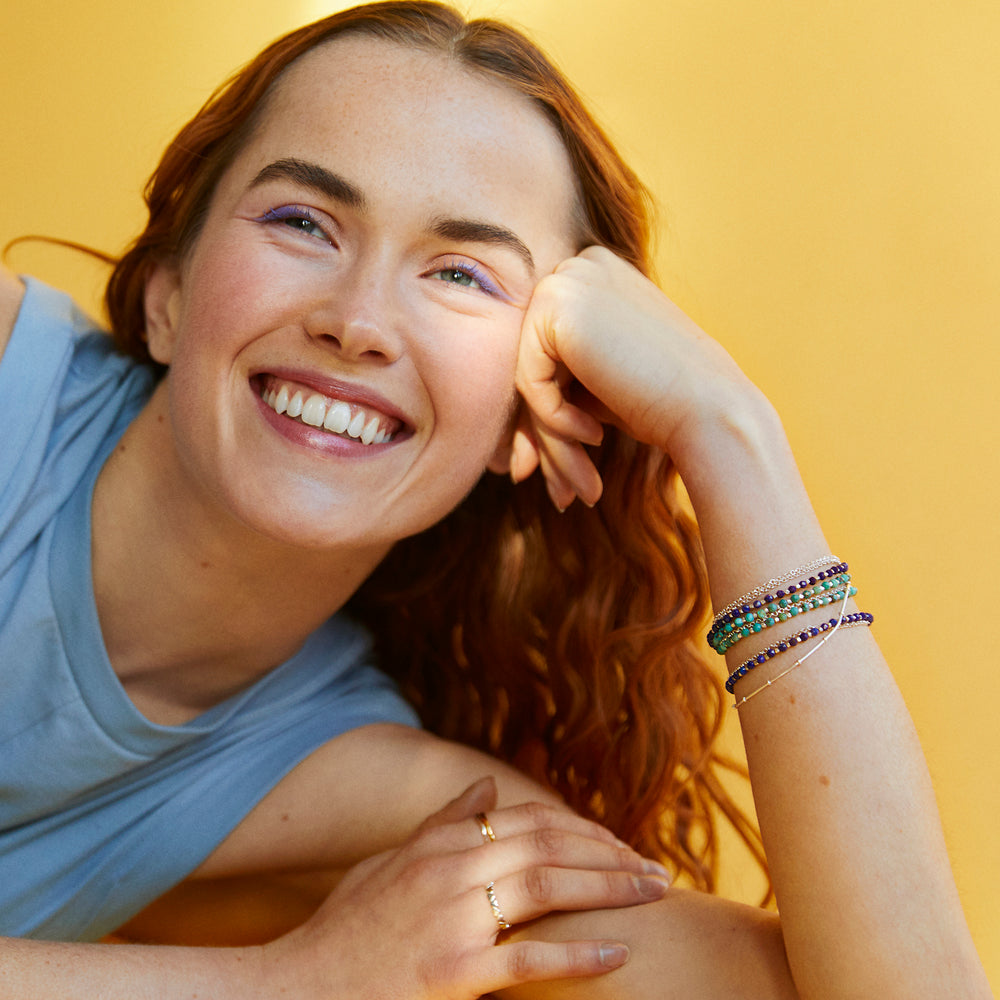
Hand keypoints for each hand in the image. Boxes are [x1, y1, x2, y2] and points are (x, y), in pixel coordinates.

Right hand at [265, 777, 669, 999]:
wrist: (303, 984)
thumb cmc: (349, 925)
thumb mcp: (394, 860)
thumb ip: (444, 823)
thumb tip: (485, 790)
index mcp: (441, 843)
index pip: (528, 819)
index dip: (580, 827)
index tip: (617, 842)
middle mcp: (451, 870)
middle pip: (548, 846)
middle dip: (608, 854)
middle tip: (653, 870)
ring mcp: (452, 920)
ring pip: (545, 887)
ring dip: (607, 888)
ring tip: (651, 894)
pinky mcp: (452, 973)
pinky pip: (525, 959)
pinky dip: (575, 954)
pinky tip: (615, 951)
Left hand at [512, 246, 751, 509]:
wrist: (711, 411)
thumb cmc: (663, 407)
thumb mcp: (594, 397)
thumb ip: (550, 402)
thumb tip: (507, 461)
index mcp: (592, 277)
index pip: (543, 352)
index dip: (547, 417)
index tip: (558, 472)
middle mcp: (577, 266)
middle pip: (532, 362)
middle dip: (544, 436)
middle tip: (563, 494)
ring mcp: (567, 279)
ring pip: (526, 375)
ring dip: (550, 439)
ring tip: (580, 484)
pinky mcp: (557, 305)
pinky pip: (528, 379)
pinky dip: (554, 418)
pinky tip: (594, 433)